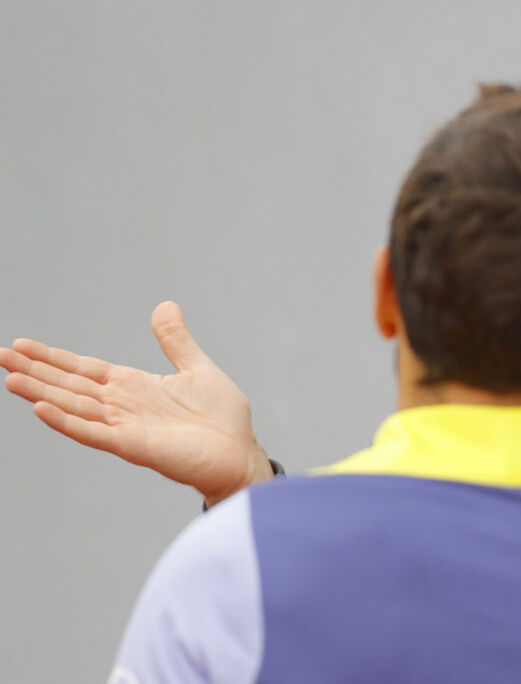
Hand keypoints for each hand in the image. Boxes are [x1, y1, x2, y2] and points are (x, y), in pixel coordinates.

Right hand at [0, 301, 272, 506]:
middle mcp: (123, 406)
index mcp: (135, 387)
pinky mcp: (134, 446)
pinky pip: (93, 433)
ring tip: (9, 377)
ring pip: (73, 407)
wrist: (240, 454)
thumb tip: (164, 306)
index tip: (22, 344)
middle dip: (35, 370)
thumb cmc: (222, 419)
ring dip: (41, 393)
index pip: (85, 369)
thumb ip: (175, 341)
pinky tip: (41, 408)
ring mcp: (125, 427)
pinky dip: (67, 422)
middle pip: (70, 385)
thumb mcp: (197, 368)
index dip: (54, 357)